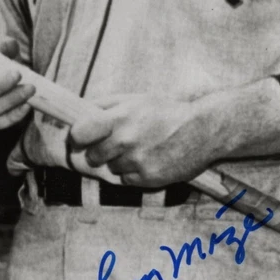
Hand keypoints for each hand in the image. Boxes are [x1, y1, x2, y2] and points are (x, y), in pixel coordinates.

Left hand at [70, 93, 212, 186]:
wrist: (202, 130)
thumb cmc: (165, 111)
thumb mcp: (134, 99)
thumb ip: (104, 104)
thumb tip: (79, 112)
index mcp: (118, 118)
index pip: (79, 134)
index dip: (77, 138)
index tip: (81, 139)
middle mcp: (125, 141)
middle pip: (92, 156)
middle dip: (99, 152)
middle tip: (115, 145)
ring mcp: (137, 161)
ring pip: (111, 169)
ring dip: (119, 162)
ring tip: (139, 150)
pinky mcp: (149, 179)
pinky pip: (127, 180)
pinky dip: (133, 173)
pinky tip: (148, 160)